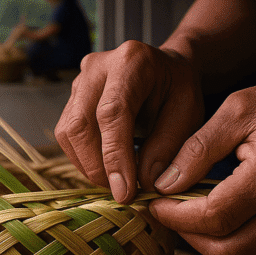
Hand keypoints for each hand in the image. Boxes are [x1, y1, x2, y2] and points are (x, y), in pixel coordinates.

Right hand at [55, 40, 203, 202]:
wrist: (165, 68)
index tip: (125, 192)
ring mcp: (80, 81)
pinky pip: (67, 135)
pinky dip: (84, 158)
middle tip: (122, 193)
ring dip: (89, 166)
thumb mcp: (187, 115)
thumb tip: (143, 183)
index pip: (112, 113)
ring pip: (68, 133)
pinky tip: (107, 167)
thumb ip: (167, 147)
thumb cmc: (178, 90)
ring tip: (117, 181)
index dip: (115, 156)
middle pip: (81, 124)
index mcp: (131, 62)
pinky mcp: (72, 98)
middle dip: (97, 167)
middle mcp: (97, 67)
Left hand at [149, 70, 255, 254]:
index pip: (215, 217)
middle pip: (229, 251)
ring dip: (208, 241)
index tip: (153, 200)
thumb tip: (164, 184)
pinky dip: (230, 234)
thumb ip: (198, 149)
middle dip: (188, 237)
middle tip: (166, 211)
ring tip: (186, 212)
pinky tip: (215, 208)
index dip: (176, 216)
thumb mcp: (237, 109)